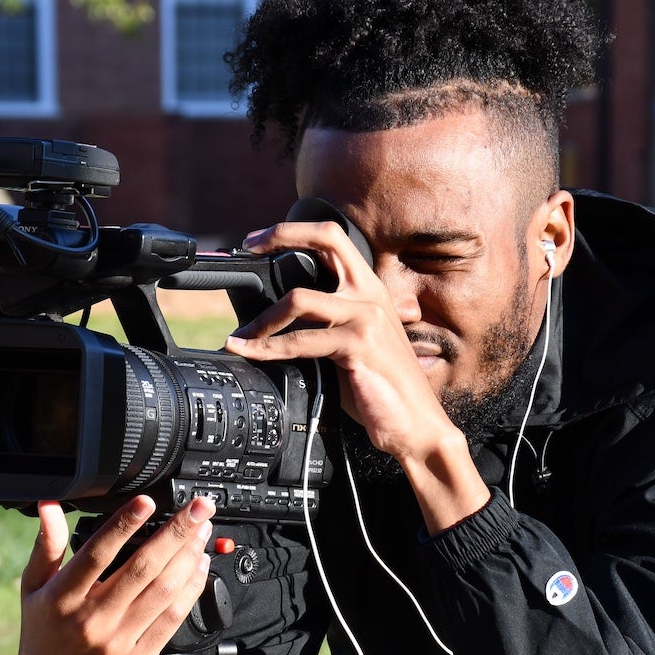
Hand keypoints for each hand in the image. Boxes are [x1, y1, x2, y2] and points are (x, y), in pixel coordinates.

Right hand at [13, 494, 215, 654]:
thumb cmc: (42, 640)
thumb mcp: (33, 591)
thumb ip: (46, 546)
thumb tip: (49, 505)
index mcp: (62, 598)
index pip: (96, 554)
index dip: (124, 525)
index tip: (147, 502)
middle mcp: (90, 619)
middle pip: (141, 568)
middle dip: (176, 533)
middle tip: (198, 508)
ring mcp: (116, 642)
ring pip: (162, 592)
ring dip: (188, 558)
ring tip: (201, 533)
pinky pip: (171, 620)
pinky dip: (189, 592)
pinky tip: (198, 570)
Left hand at [225, 220, 487, 531]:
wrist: (415, 424)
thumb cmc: (382, 387)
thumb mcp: (354, 343)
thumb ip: (326, 323)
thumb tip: (278, 316)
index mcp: (370, 288)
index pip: (334, 238)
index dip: (294, 230)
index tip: (258, 238)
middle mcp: (370, 295)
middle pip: (327, 240)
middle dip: (282, 236)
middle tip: (248, 247)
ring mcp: (366, 318)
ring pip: (300, 299)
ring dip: (261, 320)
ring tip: (239, 337)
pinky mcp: (358, 345)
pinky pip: (302, 341)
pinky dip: (269, 349)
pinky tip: (252, 353)